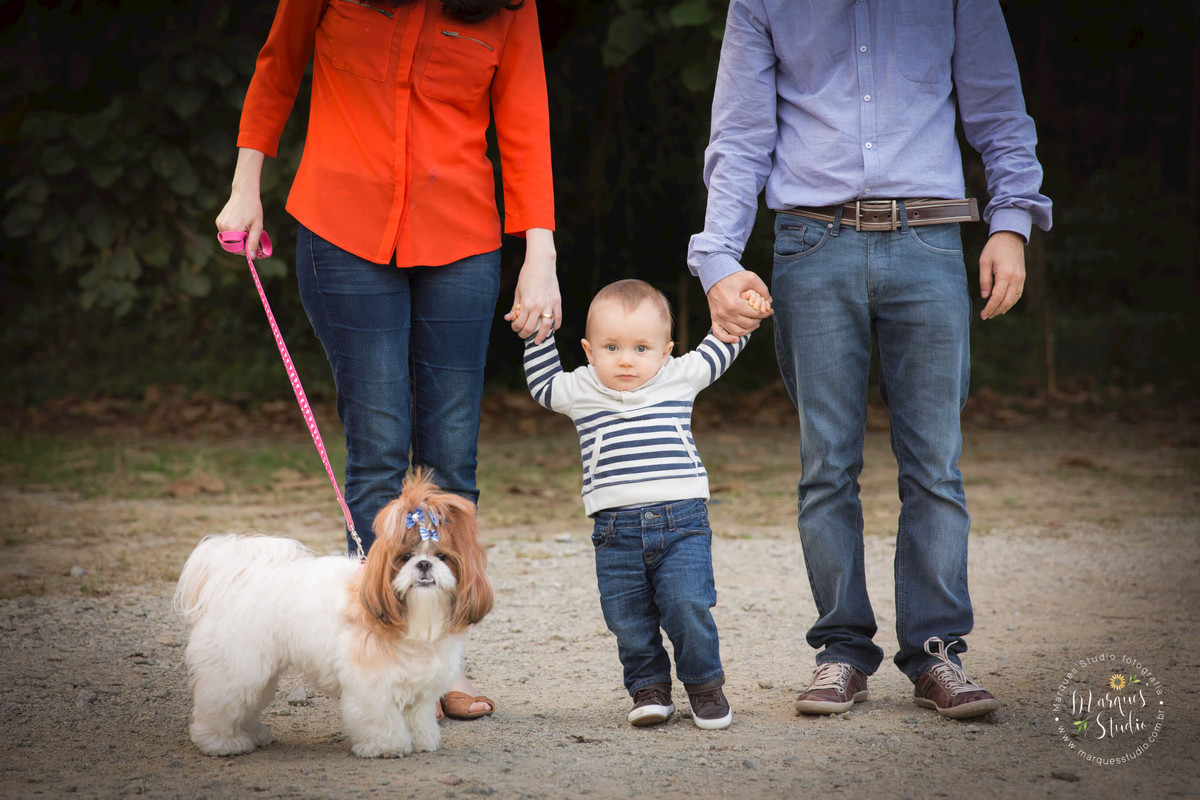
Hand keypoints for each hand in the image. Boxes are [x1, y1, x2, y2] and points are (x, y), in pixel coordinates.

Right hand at [215, 148, 266, 257]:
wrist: (244, 193)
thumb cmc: (253, 209)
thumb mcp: (257, 227)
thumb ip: (253, 242)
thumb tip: (252, 257)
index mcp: (232, 229)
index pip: (237, 249)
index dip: (246, 250)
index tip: (253, 247)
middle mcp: (223, 227)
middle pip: (231, 246)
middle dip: (241, 245)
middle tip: (250, 237)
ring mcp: (219, 224)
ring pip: (228, 241)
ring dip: (238, 239)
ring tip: (246, 229)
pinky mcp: (218, 221)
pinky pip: (226, 234)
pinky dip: (233, 233)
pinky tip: (240, 224)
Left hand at [504, 228, 559, 343]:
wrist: (541, 263)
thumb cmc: (527, 275)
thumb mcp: (517, 291)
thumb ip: (514, 306)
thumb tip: (508, 318)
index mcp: (526, 304)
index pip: (519, 323)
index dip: (515, 328)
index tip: (514, 327)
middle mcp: (538, 306)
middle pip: (531, 328)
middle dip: (525, 334)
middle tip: (523, 335)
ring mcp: (549, 305)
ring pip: (546, 327)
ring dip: (541, 337)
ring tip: (538, 341)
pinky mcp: (557, 302)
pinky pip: (558, 318)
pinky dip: (555, 326)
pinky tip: (552, 330)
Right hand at [707, 270, 771, 342]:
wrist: (714, 274)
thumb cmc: (732, 276)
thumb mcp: (751, 277)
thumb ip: (762, 289)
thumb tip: (769, 301)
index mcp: (735, 304)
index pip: (755, 314)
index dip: (766, 313)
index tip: (770, 310)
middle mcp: (726, 313)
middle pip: (748, 324)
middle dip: (759, 321)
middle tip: (762, 315)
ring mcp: (719, 317)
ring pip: (737, 332)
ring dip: (749, 330)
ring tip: (754, 323)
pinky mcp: (714, 318)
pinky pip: (720, 334)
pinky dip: (728, 339)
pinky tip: (736, 339)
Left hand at [978, 231, 1025, 319]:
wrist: (1011, 236)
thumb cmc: (995, 247)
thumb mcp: (984, 262)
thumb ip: (985, 280)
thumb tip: (985, 296)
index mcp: (1005, 274)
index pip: (997, 297)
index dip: (990, 308)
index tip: (983, 315)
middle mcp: (1016, 278)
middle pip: (1007, 301)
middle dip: (996, 310)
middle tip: (986, 316)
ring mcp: (1021, 278)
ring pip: (1014, 299)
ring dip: (1004, 308)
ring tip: (993, 313)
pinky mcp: (1023, 276)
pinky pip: (1018, 293)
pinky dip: (1011, 301)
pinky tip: (1004, 305)